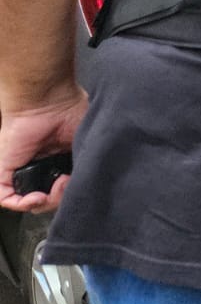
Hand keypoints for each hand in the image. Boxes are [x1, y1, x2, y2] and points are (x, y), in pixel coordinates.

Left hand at [0, 88, 86, 213]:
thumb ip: (86, 165)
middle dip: (58, 198)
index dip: (72, 192)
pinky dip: (20, 204)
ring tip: (53, 191)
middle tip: (67, 186)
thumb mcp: (87, 142)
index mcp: (60, 158)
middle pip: (48, 196)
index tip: (80, 185)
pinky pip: (5, 197)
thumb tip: (89, 182)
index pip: (64, 186)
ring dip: (43, 203)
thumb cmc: (70, 109)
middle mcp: (40, 164)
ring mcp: (22, 168)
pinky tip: (36, 198)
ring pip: (27, 200)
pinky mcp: (5, 168)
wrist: (47, 99)